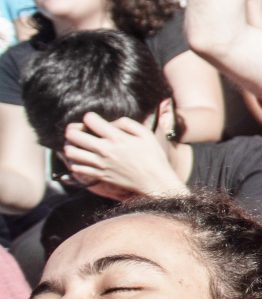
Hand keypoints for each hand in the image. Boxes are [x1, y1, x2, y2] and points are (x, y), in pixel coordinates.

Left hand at [61, 114, 184, 201]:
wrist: (154, 181)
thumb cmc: (153, 156)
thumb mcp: (145, 133)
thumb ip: (126, 123)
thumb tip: (110, 123)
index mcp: (116, 138)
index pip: (89, 120)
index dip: (90, 117)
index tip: (96, 121)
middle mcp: (104, 150)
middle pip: (73, 135)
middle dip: (74, 129)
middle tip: (81, 131)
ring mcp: (99, 164)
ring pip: (70, 152)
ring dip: (72, 146)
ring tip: (80, 145)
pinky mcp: (98, 175)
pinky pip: (76, 167)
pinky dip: (76, 161)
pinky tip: (85, 159)